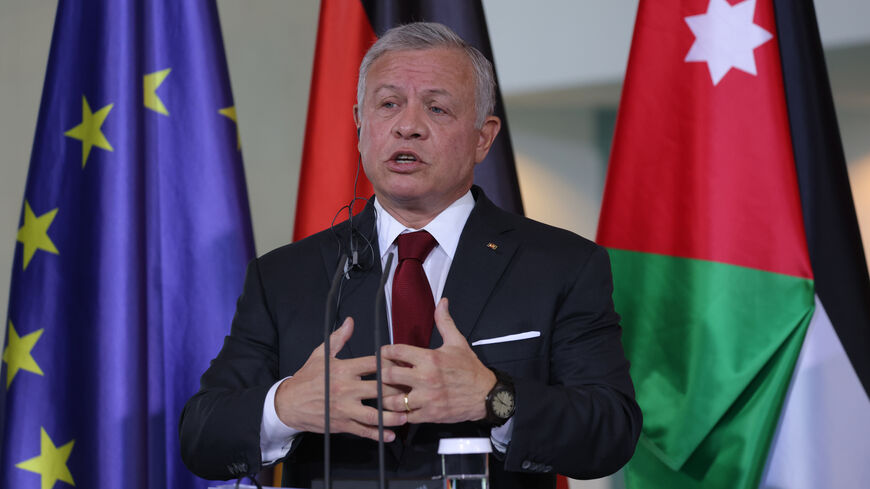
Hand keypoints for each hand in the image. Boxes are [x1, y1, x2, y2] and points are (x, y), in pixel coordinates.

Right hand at [274, 317, 406, 441]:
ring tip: (407, 415)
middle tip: (413, 390)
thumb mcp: (320, 355)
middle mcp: (346, 389)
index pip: (374, 364)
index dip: (392, 363)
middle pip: (379, 389)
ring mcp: (344, 408)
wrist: (288, 403)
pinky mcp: (341, 424)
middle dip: (398, 390)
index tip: (406, 364)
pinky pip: (363, 430)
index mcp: (344, 369)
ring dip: (392, 416)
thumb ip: (338, 338)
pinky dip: (378, 434)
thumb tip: (351, 321)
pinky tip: (391, 435)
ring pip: (374, 414)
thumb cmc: (306, 378)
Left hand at [380, 298, 496, 423]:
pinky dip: (399, 413)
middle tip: (381, 374)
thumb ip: (445, 322)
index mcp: (430, 358)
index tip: (384, 354)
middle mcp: (426, 378)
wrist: (486, 395)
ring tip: (386, 392)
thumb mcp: (457, 342)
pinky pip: (405, 416)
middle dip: (382, 374)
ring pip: (393, 400)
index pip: (396, 352)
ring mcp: (427, 398)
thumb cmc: (470, 370)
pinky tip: (399, 408)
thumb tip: (442, 303)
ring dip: (387, 396)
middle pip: (388, 376)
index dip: (385, 352)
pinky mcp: (430, 414)